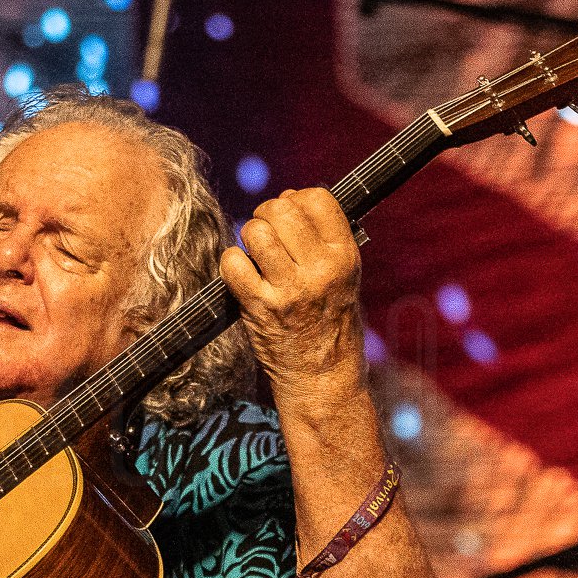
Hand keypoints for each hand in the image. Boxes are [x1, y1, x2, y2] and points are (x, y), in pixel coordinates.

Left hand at [221, 187, 366, 408]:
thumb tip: (287, 199)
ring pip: (255, 231)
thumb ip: (322, 240)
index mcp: (345, 257)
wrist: (324, 378)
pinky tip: (243, 276)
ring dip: (249, 237)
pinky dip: (232, 264)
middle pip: (281, 209)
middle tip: (268, 234)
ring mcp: (290, 289)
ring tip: (257, 256)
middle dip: (267, 214)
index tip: (292, 215)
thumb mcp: (345, 277)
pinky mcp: (261, 308)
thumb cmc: (332, 322)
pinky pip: (233, 263)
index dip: (297, 199)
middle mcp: (320, 270)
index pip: (318, 198)